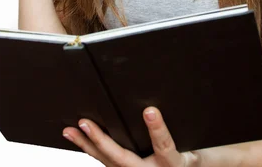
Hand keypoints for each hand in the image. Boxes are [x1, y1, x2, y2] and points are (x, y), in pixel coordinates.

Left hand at [62, 107, 199, 166]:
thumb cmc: (188, 157)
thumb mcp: (191, 142)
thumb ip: (178, 126)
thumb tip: (161, 102)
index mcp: (172, 164)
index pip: (164, 146)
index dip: (157, 129)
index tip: (149, 111)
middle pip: (124, 159)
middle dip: (102, 141)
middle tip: (85, 123)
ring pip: (109, 162)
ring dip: (87, 145)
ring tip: (70, 130)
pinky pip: (107, 162)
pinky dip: (91, 150)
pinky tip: (79, 139)